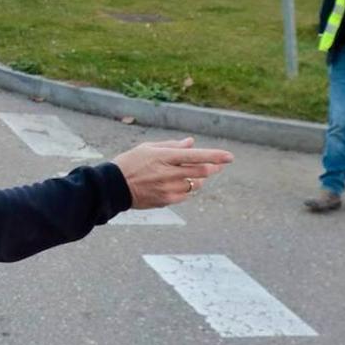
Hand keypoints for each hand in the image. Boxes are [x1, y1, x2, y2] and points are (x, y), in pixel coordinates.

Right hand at [112, 138, 233, 208]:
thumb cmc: (130, 163)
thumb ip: (172, 145)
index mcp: (164, 157)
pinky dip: (186, 189)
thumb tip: (191, 143)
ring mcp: (168, 189)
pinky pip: (185, 195)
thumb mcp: (148, 148)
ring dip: (198, 179)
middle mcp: (169, 173)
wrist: (114, 187)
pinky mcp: (166, 201)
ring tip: (188, 174)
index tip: (230, 157)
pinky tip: (177, 185)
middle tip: (218, 165)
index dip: (215, 156)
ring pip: (195, 184)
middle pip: (201, 171)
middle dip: (213, 167)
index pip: (196, 155)